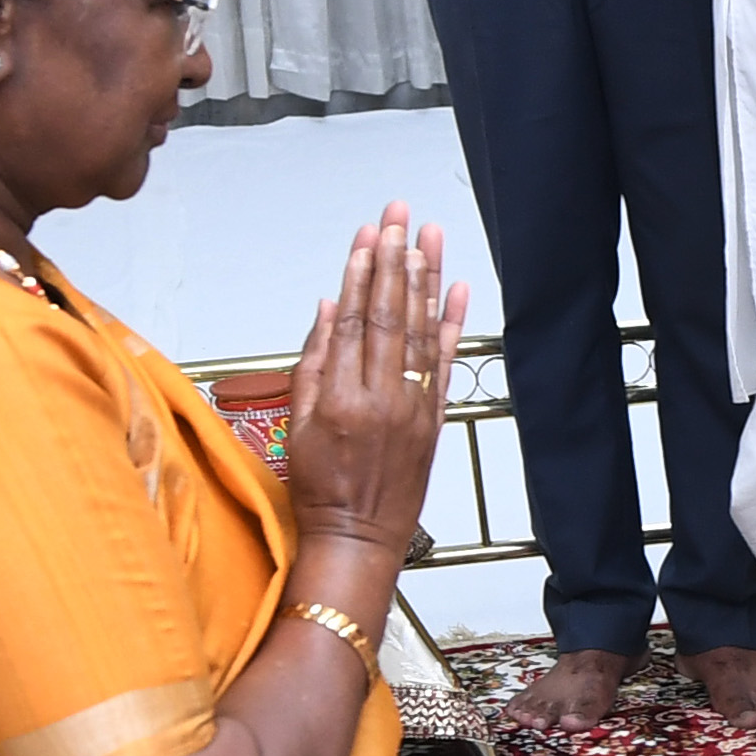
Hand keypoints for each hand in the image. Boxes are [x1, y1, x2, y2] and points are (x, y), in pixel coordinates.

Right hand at [285, 201, 470, 558]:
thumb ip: (313, 362)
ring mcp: (414, 408)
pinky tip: (458, 290)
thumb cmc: (321, 488)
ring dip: (426, 279)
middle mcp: (381, 397)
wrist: (358, 539)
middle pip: (391, 315)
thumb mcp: (297, 425)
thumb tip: (330, 308)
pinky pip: (448, 363)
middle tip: (398, 217)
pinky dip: (454, 324)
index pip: (355, 321)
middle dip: (395, 260)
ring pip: (422, 330)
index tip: (367, 237)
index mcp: (340, 397)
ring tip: (429, 236)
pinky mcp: (435, 420)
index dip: (362, 274)